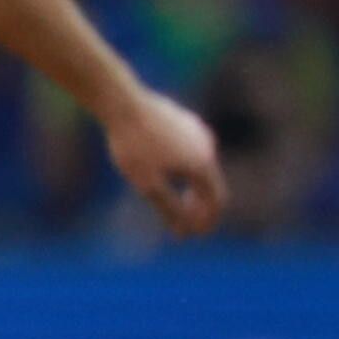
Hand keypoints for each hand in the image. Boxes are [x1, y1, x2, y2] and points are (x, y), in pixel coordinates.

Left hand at [104, 86, 224, 236]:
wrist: (122, 103)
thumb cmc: (133, 146)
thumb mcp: (148, 185)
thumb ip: (170, 208)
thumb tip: (186, 231)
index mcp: (203, 163)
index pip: (216, 200)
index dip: (207, 221)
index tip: (193, 235)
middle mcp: (207, 145)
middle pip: (210, 183)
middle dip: (198, 206)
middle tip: (181, 221)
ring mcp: (197, 130)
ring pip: (200, 165)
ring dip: (190, 186)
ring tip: (172, 198)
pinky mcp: (184, 120)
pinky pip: (190, 150)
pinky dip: (183, 167)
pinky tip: (163, 169)